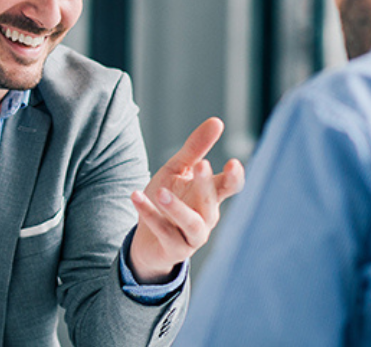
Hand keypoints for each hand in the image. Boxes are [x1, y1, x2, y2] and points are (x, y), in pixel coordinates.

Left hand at [128, 117, 244, 282]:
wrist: (147, 238)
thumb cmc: (167, 198)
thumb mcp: (177, 169)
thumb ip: (195, 148)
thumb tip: (217, 121)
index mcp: (210, 195)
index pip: (229, 186)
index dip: (234, 177)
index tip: (233, 163)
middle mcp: (206, 217)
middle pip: (211, 202)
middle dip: (206, 184)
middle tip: (202, 165)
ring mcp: (192, 236)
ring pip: (192, 224)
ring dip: (177, 208)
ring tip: (161, 192)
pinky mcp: (175, 250)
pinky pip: (164, 231)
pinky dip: (150, 214)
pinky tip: (136, 196)